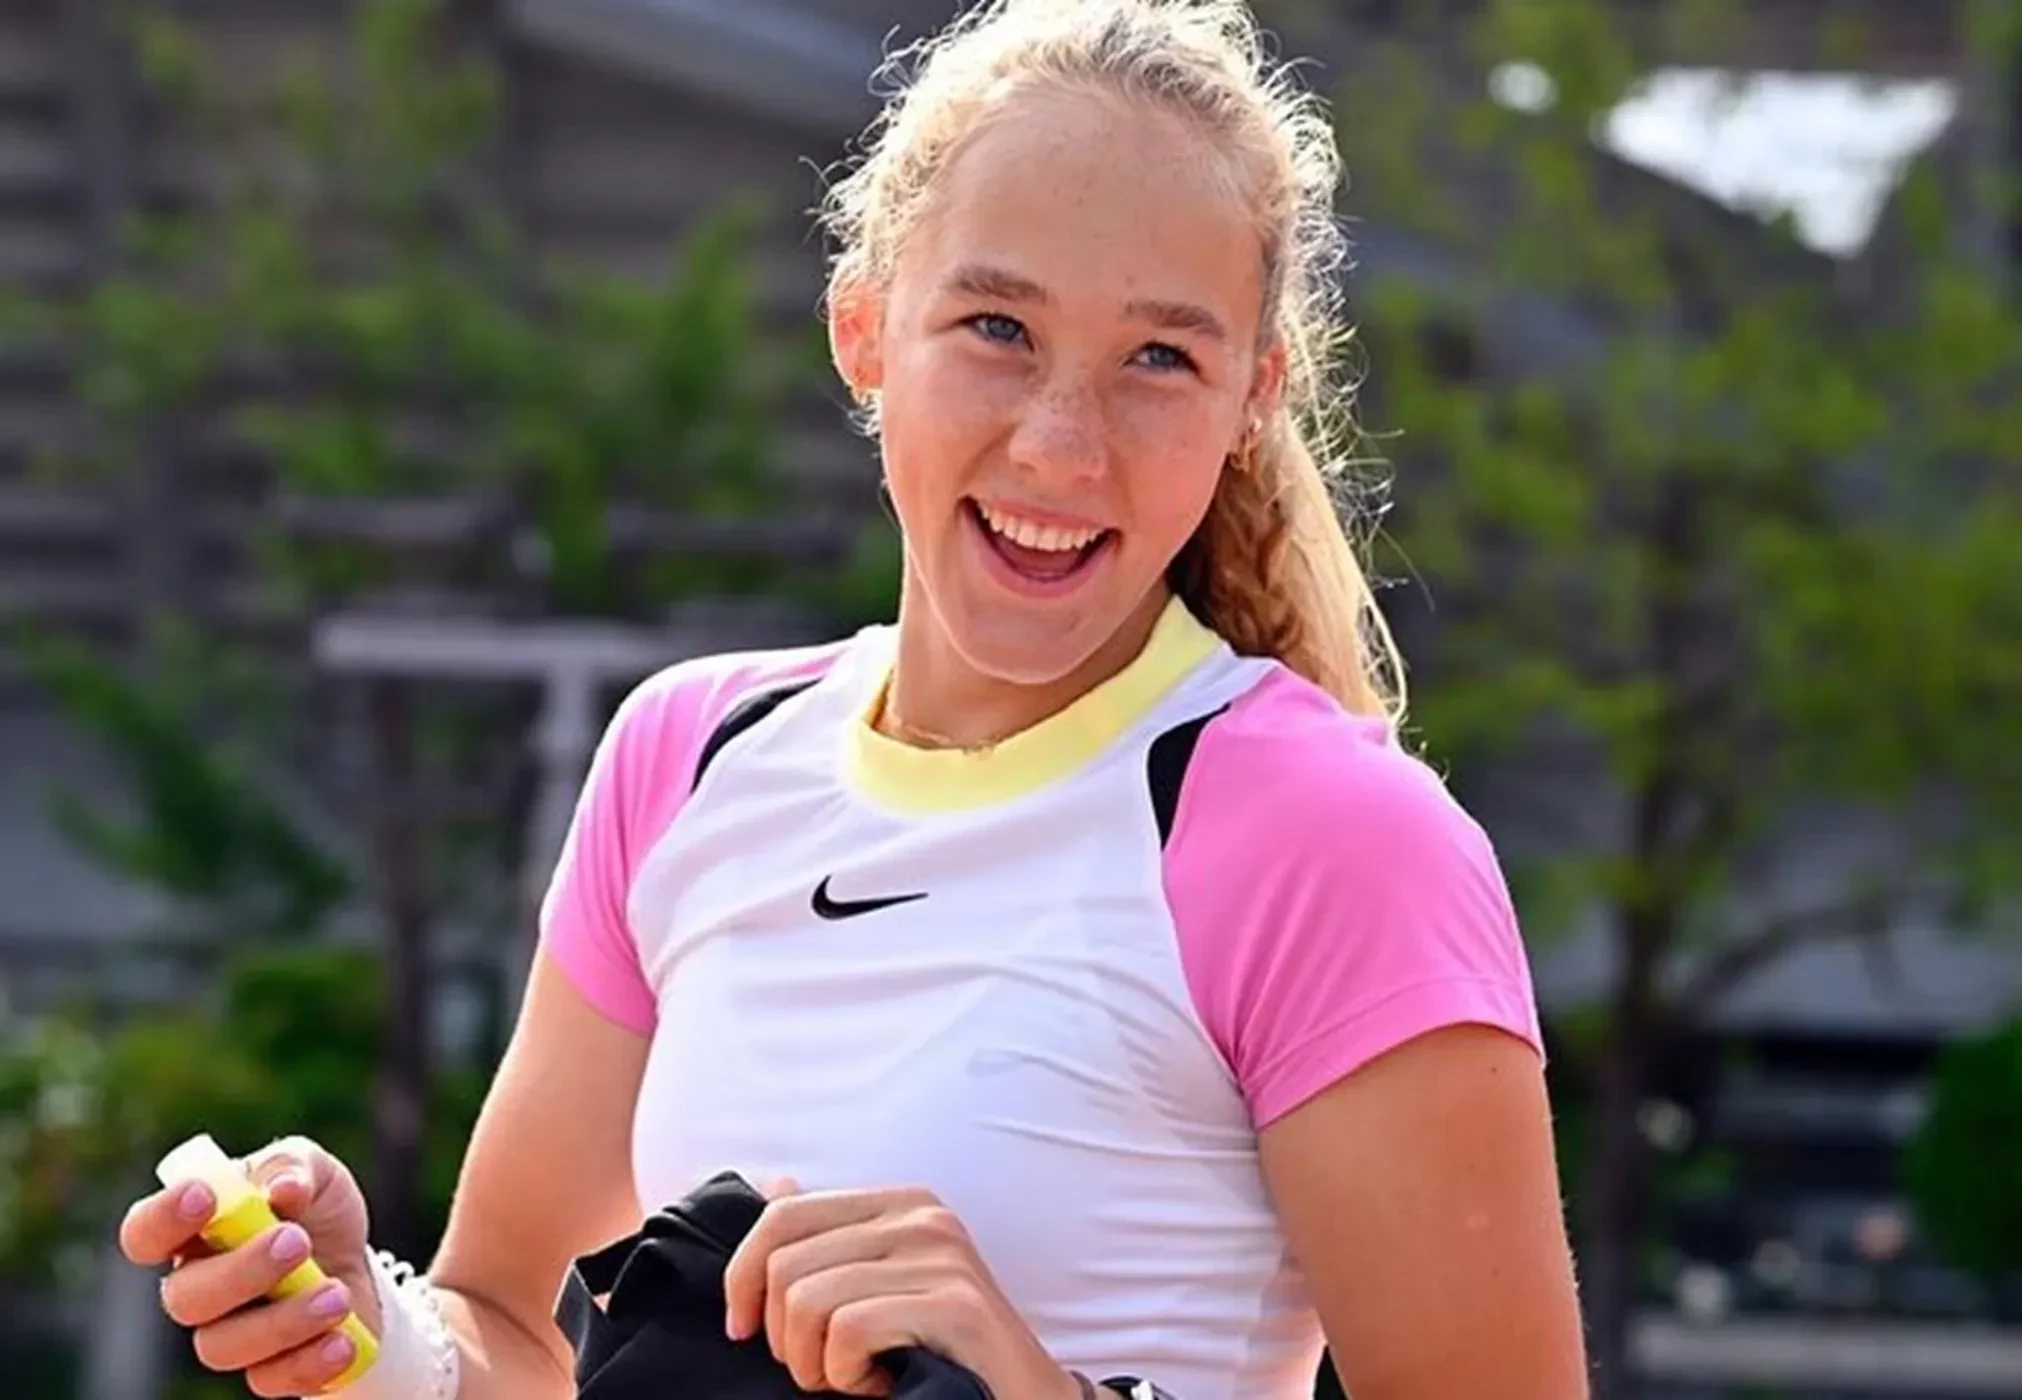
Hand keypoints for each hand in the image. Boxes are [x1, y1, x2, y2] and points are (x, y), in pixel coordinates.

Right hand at [119, 1135, 379, 1397]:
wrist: (358, 1260)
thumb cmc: (316, 1208)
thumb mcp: (314, 1170)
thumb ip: (293, 1165)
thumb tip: (281, 1188)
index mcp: (195, 1231)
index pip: (145, 1232)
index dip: (162, 1219)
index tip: (204, 1197)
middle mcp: (199, 1286)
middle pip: (185, 1298)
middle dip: (241, 1272)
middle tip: (298, 1242)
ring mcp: (228, 1332)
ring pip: (222, 1346)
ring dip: (284, 1320)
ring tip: (337, 1296)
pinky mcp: (266, 1369)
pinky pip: (269, 1380)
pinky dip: (309, 1362)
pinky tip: (343, 1341)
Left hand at [722, 1180, 1079, 1398]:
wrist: (1024, 1398)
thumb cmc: (938, 1352)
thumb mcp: (877, 1288)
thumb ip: (827, 1240)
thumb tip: (776, 1184)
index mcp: (899, 1203)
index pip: (783, 1215)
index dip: (741, 1277)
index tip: (743, 1330)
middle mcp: (923, 1216)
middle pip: (786, 1266)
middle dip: (783, 1338)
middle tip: (822, 1369)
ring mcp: (943, 1257)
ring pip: (808, 1302)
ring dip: (815, 1365)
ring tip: (856, 1377)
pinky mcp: (956, 1304)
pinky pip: (849, 1331)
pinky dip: (847, 1375)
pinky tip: (881, 1384)